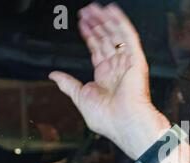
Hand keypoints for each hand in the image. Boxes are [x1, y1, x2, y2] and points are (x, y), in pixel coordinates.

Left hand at [49, 3, 168, 159]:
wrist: (125, 123)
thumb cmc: (108, 118)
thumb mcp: (81, 97)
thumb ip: (68, 84)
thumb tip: (54, 75)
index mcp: (106, 78)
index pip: (98, 51)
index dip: (90, 36)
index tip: (82, 24)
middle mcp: (117, 69)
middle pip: (106, 40)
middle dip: (96, 25)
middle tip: (87, 11)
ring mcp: (127, 63)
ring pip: (116, 36)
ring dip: (106, 20)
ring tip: (95, 8)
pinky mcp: (136, 60)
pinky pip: (129, 37)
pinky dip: (121, 23)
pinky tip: (112, 11)